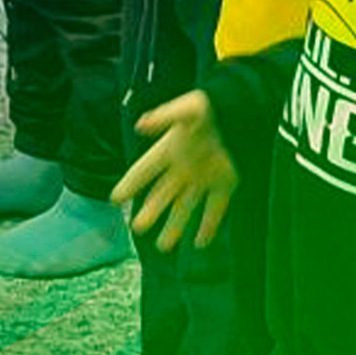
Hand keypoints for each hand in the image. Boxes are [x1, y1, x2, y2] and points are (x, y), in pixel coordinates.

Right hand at [115, 89, 237, 252]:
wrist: (240, 113)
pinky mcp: (225, 184)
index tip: (115, 199)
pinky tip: (200, 242)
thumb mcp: (187, 109)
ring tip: (163, 247)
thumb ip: (165, 116)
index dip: (130, 184)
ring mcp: (203, 178)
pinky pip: (215, 209)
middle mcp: (183, 168)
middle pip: (162, 195)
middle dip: (150, 212)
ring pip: (185, 207)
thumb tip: (141, 124)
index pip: (144, 170)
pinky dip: (209, 226)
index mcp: (169, 149)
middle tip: (137, 228)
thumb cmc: (211, 108)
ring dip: (175, 226)